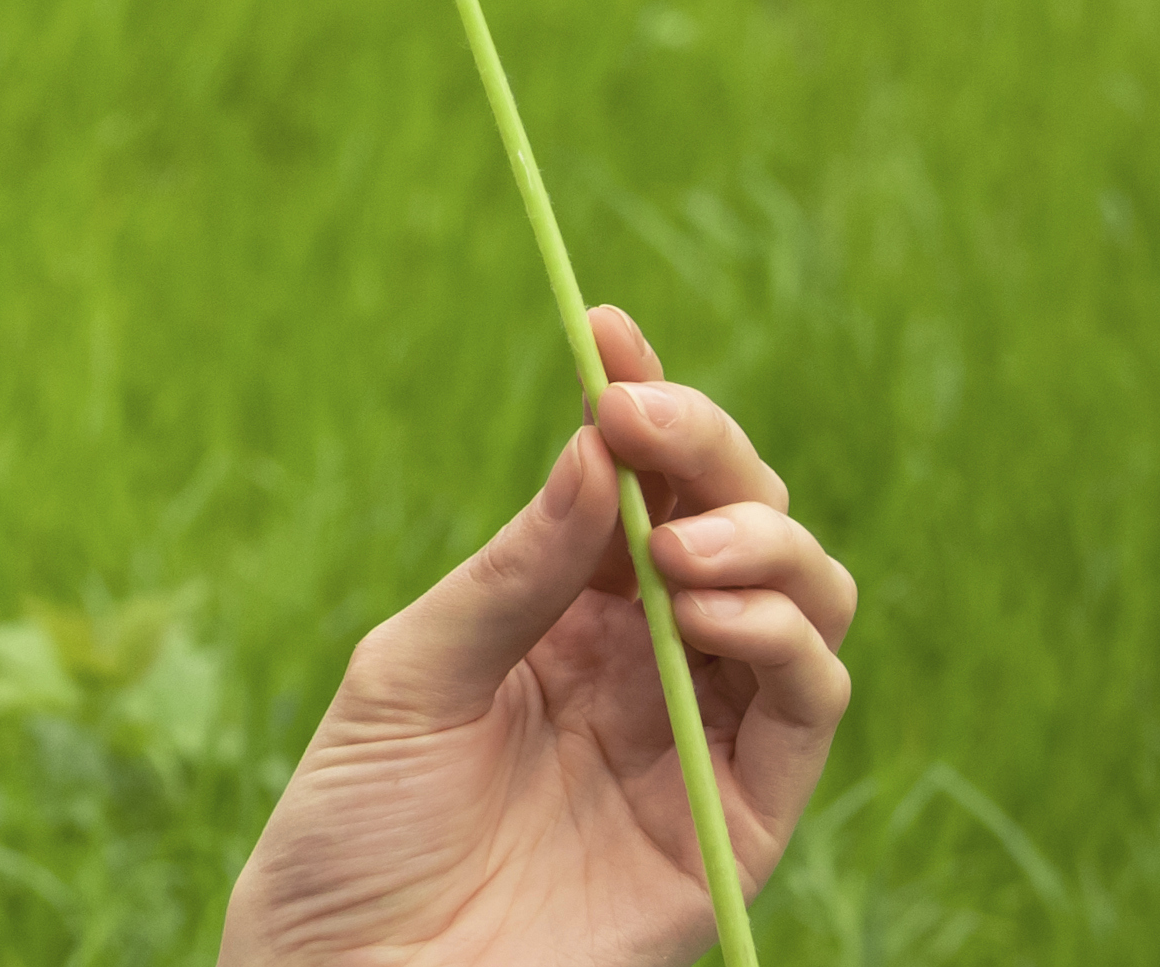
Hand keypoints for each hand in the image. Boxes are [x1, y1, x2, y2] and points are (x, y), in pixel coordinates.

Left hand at [219, 308, 856, 966]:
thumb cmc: (352, 829)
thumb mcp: (407, 674)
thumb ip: (512, 572)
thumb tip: (592, 443)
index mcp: (557, 615)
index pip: (629, 488)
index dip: (638, 405)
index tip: (605, 329)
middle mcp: (642, 664)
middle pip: (731, 523)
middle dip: (707, 452)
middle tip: (643, 421)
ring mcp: (697, 739)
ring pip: (799, 600)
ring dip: (759, 542)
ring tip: (676, 547)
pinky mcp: (739, 823)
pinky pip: (807, 708)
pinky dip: (785, 640)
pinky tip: (711, 608)